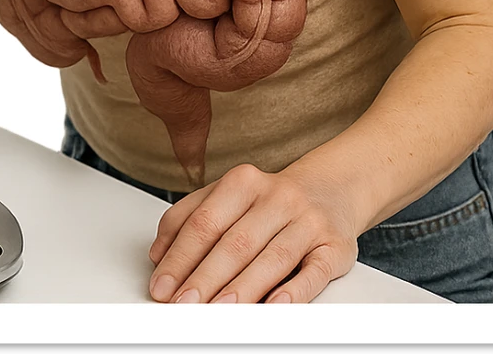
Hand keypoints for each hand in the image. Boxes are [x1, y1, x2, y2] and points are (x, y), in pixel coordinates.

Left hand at [147, 162, 359, 303]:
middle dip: (205, 278)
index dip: (180, 257)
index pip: (204, 222)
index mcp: (243, 182)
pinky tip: (273, 306)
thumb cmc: (270, 201)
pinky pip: (313, 273)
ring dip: (242, 289)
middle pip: (235, 243)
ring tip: (218, 311)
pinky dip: (293, 292)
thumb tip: (158, 254)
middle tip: (183, 304)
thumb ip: (189, 218)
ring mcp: (308, 222)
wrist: (332, 188)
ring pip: (271, 259)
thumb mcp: (228, 196)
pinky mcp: (334, 247)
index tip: (162, 285)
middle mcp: (276, 198)